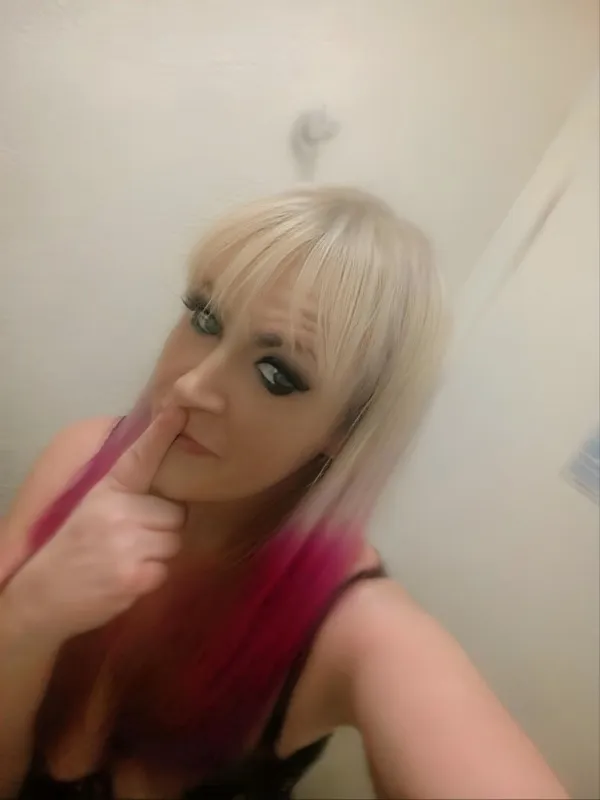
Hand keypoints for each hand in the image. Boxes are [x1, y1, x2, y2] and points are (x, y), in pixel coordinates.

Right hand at [3, 407, 186, 643]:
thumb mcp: (88, 508)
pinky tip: (124, 578)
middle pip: (174, 511)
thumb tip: (156, 479)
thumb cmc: (68, 549)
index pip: (138, 457)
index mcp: (105, 490)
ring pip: (174, 541)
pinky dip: (150, 577)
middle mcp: (118, 511)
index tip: (177, 411)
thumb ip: (121, 493)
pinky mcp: (135, 576)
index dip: (160, 434)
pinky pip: (165, 570)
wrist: (38, 599)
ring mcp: (127, 544)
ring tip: (126, 558)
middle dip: (161, 525)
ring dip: (157, 552)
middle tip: (131, 538)